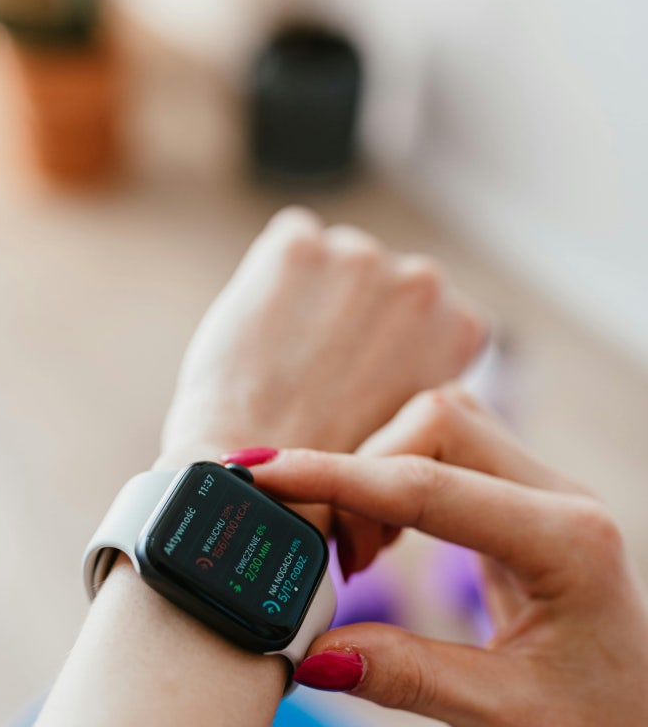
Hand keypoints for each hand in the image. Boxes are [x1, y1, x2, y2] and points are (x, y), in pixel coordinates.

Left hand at [159, 207, 484, 468]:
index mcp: (463, 325)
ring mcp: (361, 256)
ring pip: (331, 259)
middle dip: (349, 312)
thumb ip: (419, 376)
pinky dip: (272, 276)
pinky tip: (262, 330)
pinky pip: (289, 242)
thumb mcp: (413, 426)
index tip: (359, 378)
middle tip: (315, 372)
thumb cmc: (335, 476)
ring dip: (312, 293)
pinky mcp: (299, 247)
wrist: (266, 483)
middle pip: (376, 281)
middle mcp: (424, 280)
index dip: (384, 345)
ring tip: (283, 359)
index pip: (424, 311)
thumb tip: (398, 362)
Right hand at [250, 389, 647, 726]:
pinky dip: (398, 486)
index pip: (429, 487)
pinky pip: (449, 461)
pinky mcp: (525, 507)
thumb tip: (310, 651)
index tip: (263, 475)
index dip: (336, 478)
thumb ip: (405, 676)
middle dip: (361, 470)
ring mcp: (545, 496)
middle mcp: (560, 500)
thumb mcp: (505, 721)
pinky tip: (382, 540)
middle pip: (437, 424)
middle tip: (329, 552)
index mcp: (567, 542)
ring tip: (356, 552)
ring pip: (441, 429)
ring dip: (379, 473)